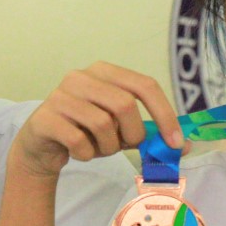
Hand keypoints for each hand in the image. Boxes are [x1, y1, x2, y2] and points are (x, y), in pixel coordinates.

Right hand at [12, 62, 184, 180]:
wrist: (41, 146)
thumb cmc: (86, 132)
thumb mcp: (120, 130)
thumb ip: (149, 134)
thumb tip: (184, 146)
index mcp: (105, 71)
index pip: (144, 84)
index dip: (164, 113)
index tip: (176, 142)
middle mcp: (81, 77)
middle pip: (124, 104)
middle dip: (133, 133)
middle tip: (126, 146)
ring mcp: (60, 95)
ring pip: (102, 124)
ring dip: (108, 147)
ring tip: (98, 148)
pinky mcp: (45, 118)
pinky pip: (79, 140)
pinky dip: (86, 154)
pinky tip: (79, 152)